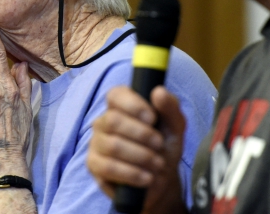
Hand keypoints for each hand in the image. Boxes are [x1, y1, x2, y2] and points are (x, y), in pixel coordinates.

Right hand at [87, 86, 187, 213]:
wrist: (162, 179)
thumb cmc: (164, 146)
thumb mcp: (175, 125)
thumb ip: (170, 106)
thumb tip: (158, 92)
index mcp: (121, 105)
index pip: (115, 95)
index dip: (133, 105)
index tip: (152, 118)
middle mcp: (103, 121)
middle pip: (113, 120)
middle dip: (141, 134)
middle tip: (159, 144)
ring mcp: (96, 143)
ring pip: (112, 145)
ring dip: (141, 156)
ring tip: (158, 164)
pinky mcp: (94, 165)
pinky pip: (108, 167)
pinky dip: (132, 173)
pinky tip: (147, 177)